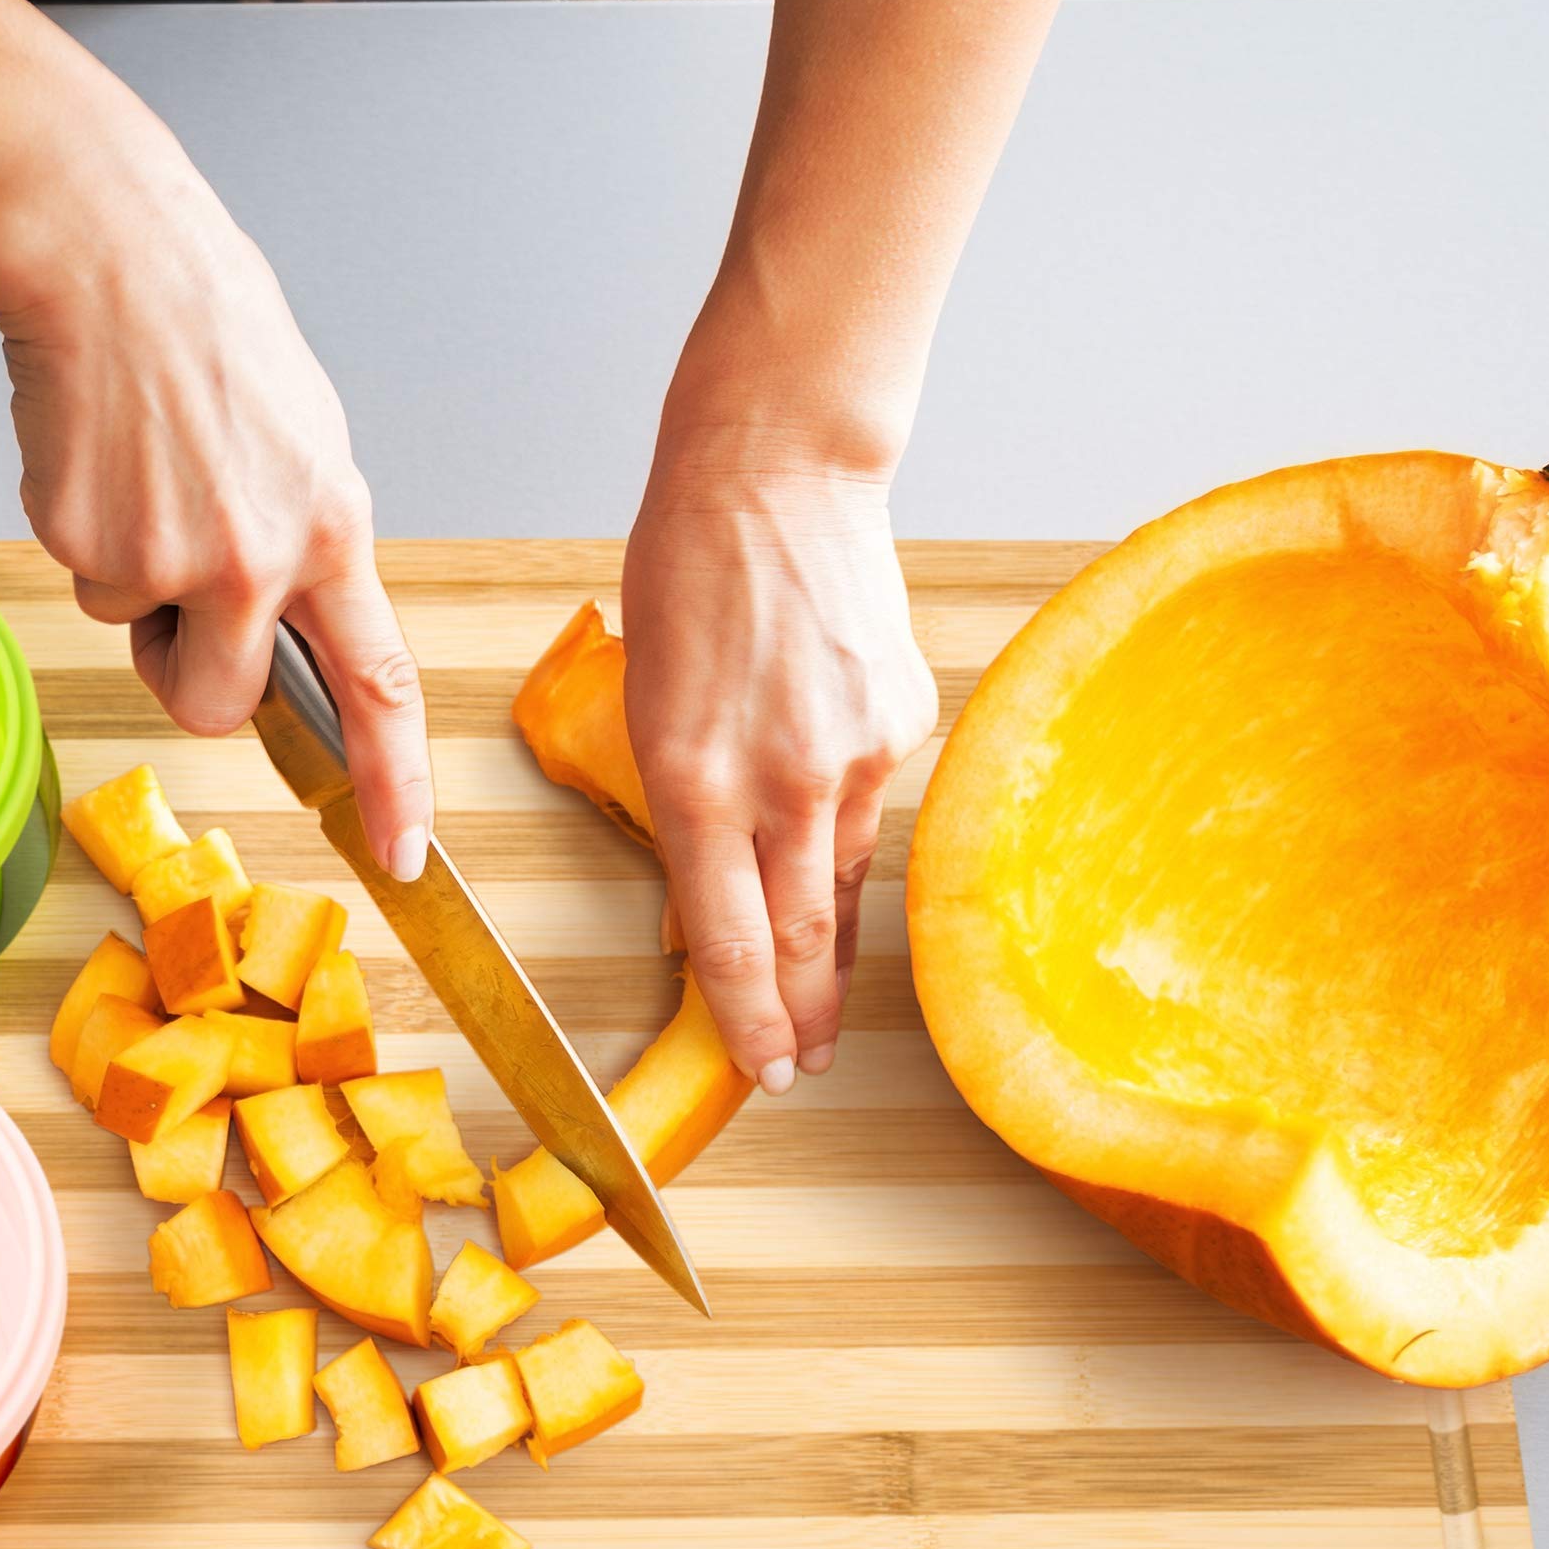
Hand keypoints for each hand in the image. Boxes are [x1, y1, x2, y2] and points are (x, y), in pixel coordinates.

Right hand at [0, 75, 432, 877]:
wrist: (109, 260)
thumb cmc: (208, 331)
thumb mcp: (304, 440)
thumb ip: (304, 542)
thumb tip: (288, 617)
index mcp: (330, 531)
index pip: (378, 686)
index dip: (394, 782)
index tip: (399, 851)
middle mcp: (256, 560)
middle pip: (219, 705)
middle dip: (192, 675)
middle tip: (178, 596)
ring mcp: (168, 558)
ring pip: (138, 633)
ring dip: (134, 579)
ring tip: (145, 473)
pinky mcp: (85, 542)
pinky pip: (85, 577)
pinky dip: (84, 530)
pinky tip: (100, 455)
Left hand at [621, 421, 937, 1090]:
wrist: (778, 476)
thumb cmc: (687, 573)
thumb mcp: (645, 702)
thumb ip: (683, 801)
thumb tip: (709, 885)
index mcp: (696, 781)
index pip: (729, 941)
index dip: (748, 1022)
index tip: (763, 1072)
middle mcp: (783, 781)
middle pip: (803, 938)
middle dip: (803, 1018)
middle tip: (804, 1069)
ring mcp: (855, 753)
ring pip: (842, 877)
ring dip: (833, 948)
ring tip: (826, 1002)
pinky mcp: (902, 720)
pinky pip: (868, 798)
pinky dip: (844, 823)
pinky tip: (828, 811)